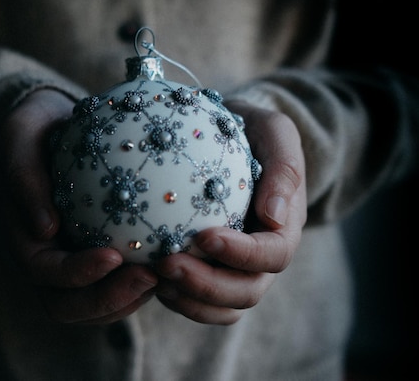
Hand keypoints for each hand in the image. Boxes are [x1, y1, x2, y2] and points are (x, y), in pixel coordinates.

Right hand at [0, 89, 157, 324]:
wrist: (50, 126)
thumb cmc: (32, 128)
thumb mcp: (19, 134)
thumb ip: (23, 175)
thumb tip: (46, 229)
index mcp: (24, 238)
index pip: (46, 273)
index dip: (77, 274)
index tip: (113, 256)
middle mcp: (48, 258)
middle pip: (70, 305)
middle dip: (109, 300)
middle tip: (149, 277)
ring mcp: (73, 260)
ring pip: (97, 302)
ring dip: (130, 297)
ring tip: (166, 275)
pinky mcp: (99, 251)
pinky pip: (120, 277)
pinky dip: (143, 278)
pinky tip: (173, 257)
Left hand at [153, 102, 305, 324]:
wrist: (239, 134)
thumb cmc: (256, 130)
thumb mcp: (276, 132)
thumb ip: (284, 167)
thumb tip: (273, 216)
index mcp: (286, 225)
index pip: (273, 254)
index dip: (242, 254)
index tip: (205, 236)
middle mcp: (265, 255)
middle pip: (247, 291)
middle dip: (208, 285)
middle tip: (167, 264)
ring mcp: (240, 267)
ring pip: (224, 305)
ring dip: (190, 299)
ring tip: (155, 277)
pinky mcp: (214, 268)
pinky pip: (202, 298)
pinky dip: (180, 296)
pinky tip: (149, 276)